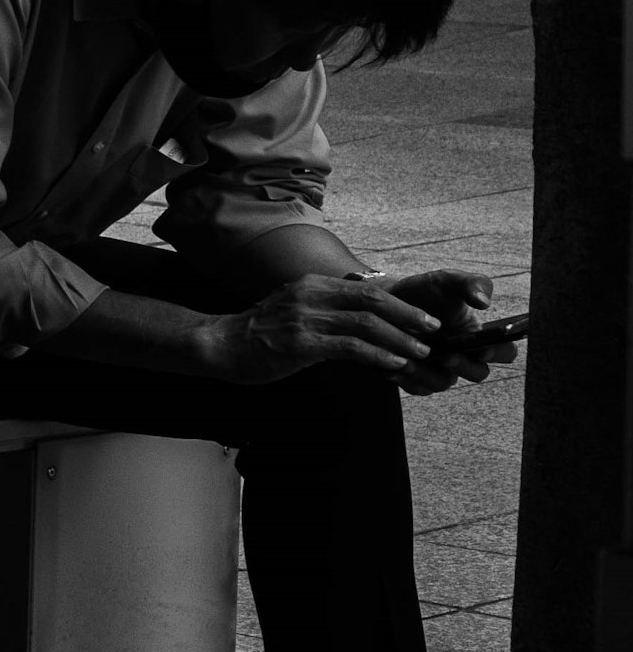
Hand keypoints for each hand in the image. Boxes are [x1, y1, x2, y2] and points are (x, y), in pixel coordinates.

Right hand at [202, 274, 438, 383]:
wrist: (218, 344)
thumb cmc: (258, 333)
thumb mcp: (293, 311)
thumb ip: (325, 311)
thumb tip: (362, 323)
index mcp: (312, 286)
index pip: (367, 289)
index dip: (401, 304)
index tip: (424, 317)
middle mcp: (311, 296)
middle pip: (372, 300)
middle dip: (408, 316)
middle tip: (433, 331)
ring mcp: (305, 319)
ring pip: (366, 324)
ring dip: (399, 340)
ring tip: (421, 353)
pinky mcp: (300, 343)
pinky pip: (349, 347)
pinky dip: (377, 356)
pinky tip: (393, 365)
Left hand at [386, 269, 507, 392]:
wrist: (386, 300)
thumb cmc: (425, 291)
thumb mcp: (447, 281)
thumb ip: (470, 284)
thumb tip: (483, 301)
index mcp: (479, 336)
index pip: (504, 351)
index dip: (499, 352)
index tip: (484, 348)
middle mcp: (464, 356)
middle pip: (477, 373)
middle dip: (465, 367)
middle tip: (448, 356)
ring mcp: (441, 369)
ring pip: (443, 383)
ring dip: (430, 374)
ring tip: (413, 360)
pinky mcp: (417, 377)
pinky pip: (417, 387)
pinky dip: (406, 379)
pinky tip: (393, 368)